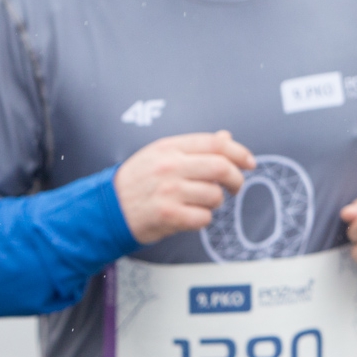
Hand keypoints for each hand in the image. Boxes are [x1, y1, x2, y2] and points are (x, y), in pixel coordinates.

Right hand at [114, 131, 255, 243]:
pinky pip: (203, 218)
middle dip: (236, 179)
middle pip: (221, 167)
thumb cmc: (136, 182)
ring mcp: (169, 190)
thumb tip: (226, 137)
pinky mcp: (168, 214)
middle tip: (235, 187)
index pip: (215, 143)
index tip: (249, 162)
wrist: (107, 209)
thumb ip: (194, 147)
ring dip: (214, 202)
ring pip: (215, 195)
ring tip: (199, 203)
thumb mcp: (160, 154)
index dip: (239, 151)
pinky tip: (188, 216)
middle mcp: (170, 166)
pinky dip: (202, 219)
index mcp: (169, 147)